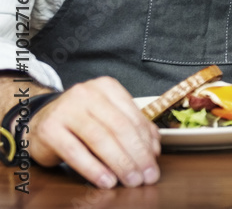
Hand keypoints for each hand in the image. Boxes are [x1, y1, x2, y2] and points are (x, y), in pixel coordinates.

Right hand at [29, 76, 160, 188]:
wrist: (40, 121)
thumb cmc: (81, 120)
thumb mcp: (108, 117)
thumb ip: (132, 128)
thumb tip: (153, 149)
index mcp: (107, 87)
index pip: (133, 116)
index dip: (146, 142)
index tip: (154, 162)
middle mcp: (87, 93)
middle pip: (119, 128)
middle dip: (137, 155)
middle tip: (146, 176)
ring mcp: (66, 110)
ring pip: (100, 139)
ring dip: (119, 163)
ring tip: (130, 180)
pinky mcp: (49, 129)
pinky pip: (75, 152)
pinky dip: (94, 169)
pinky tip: (107, 181)